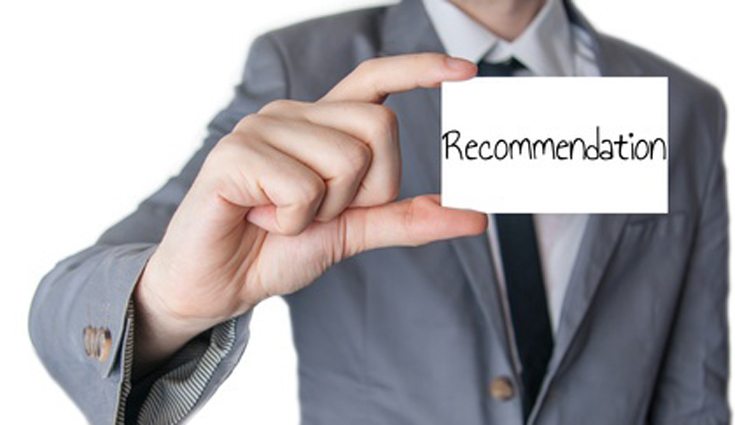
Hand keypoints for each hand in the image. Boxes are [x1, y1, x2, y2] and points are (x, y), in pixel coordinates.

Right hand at [134, 53, 485, 367]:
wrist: (218, 285)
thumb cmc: (277, 250)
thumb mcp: (353, 232)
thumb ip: (406, 218)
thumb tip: (475, 216)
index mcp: (320, 125)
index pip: (374, 79)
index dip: (419, 70)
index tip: (466, 71)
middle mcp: (293, 114)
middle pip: (380, 127)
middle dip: (367, 190)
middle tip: (319, 213)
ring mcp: (262, 128)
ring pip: (347, 160)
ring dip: (324, 211)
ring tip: (281, 218)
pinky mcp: (235, 154)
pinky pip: (303, 188)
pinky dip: (292, 222)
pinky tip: (259, 219)